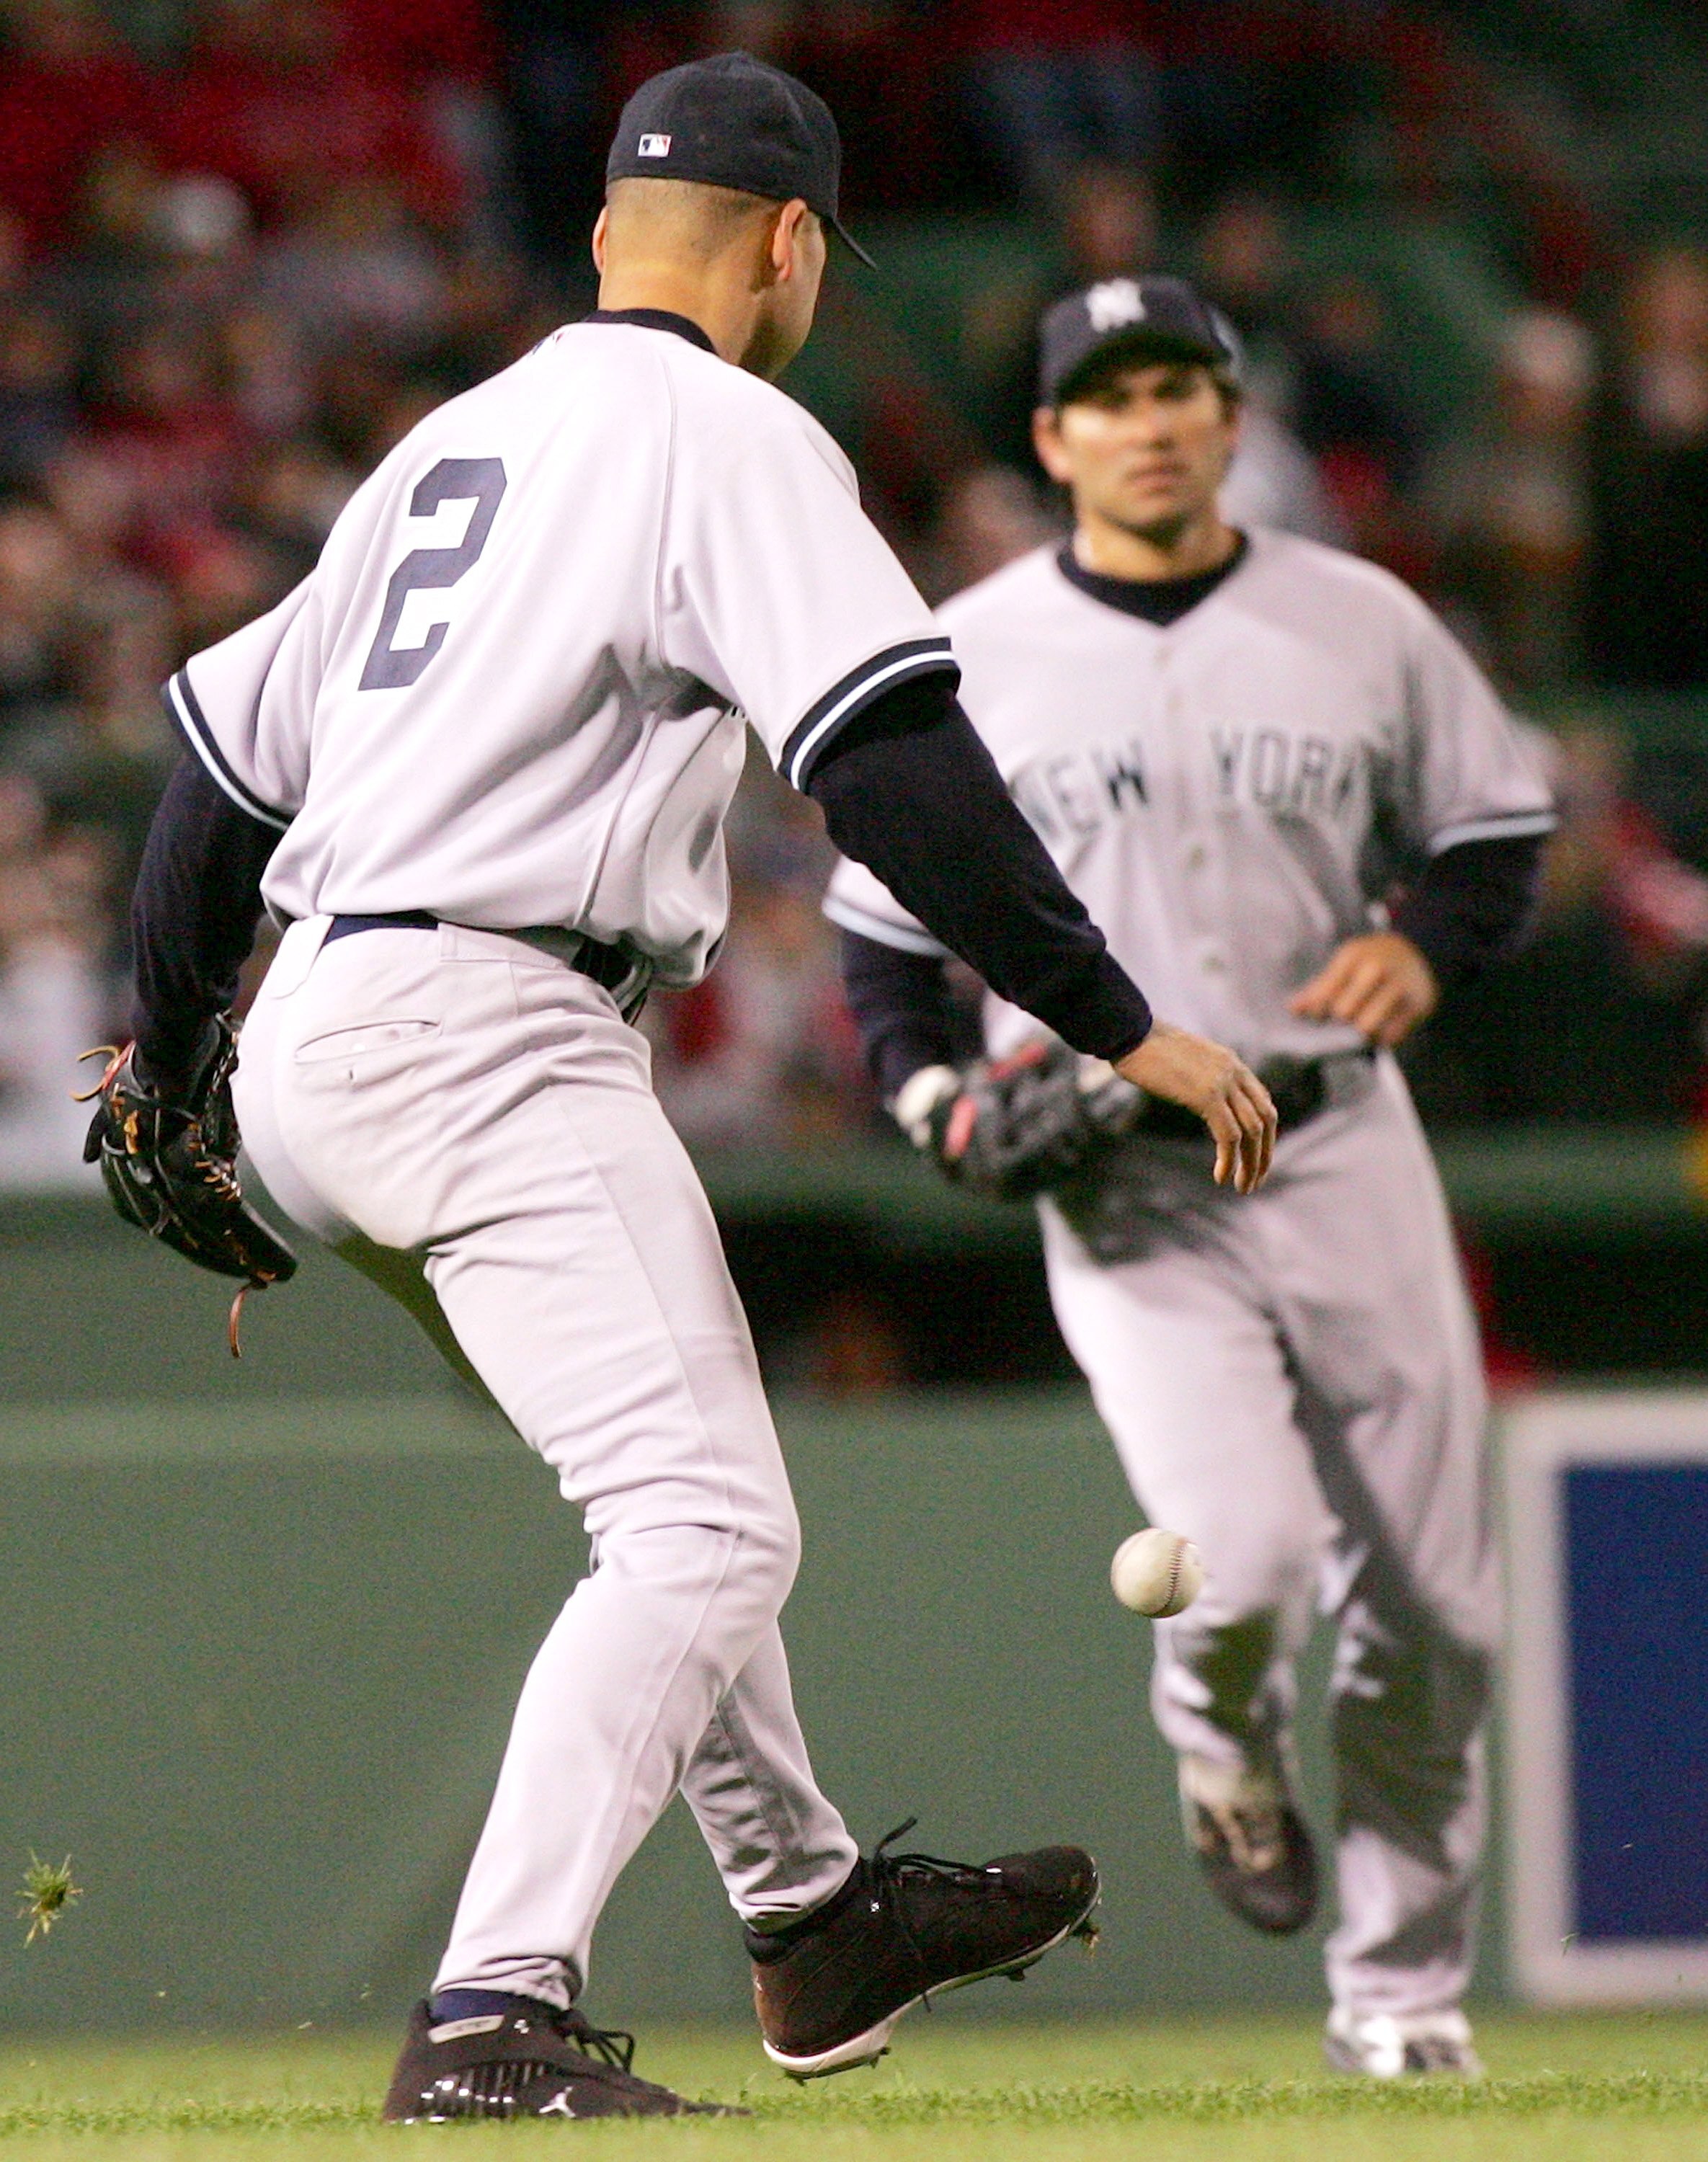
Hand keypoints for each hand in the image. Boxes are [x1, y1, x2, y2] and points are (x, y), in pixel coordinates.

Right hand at [1115, 1022, 1276, 1193]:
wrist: (1130, 1032)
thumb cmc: (1146, 1047)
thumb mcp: (1185, 1061)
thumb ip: (1201, 1077)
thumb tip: (1199, 1097)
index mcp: (1232, 1063)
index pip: (1263, 1103)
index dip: (1264, 1135)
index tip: (1256, 1157)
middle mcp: (1234, 1072)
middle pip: (1265, 1120)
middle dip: (1263, 1154)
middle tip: (1255, 1180)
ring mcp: (1223, 1083)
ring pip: (1251, 1131)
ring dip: (1250, 1164)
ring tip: (1242, 1186)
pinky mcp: (1207, 1096)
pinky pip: (1228, 1135)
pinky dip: (1228, 1159)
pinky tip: (1220, 1176)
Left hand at [1288, 932, 1437, 1047]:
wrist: (1415, 954)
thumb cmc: (1369, 962)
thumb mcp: (1345, 965)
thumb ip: (1319, 987)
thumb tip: (1293, 1009)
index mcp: (1353, 956)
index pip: (1324, 994)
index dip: (1317, 1011)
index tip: (1319, 1015)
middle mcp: (1376, 969)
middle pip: (1343, 1012)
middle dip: (1339, 1021)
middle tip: (1343, 1020)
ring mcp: (1399, 986)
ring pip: (1366, 1026)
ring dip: (1360, 1033)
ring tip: (1361, 1027)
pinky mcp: (1417, 1005)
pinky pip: (1390, 1036)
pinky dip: (1382, 1038)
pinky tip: (1381, 1030)